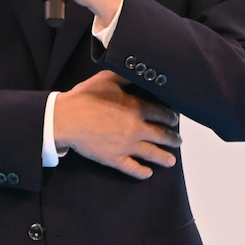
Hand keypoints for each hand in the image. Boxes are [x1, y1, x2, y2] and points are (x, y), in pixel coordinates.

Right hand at [53, 70, 179, 179]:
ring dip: (164, 157)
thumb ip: (126, 76)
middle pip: (161, 135)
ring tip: (171, 161)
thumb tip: (137, 71)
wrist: (66, 118)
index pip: (162, 114)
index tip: (175, 121)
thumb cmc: (85, 97)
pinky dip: (142, 172)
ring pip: (151, 153)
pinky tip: (148, 173)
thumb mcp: (107, 79)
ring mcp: (126, 146)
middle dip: (172, 139)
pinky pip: (132, 168)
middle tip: (178, 141)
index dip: (171, 118)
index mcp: (136, 108)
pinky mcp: (114, 159)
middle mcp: (136, 128)